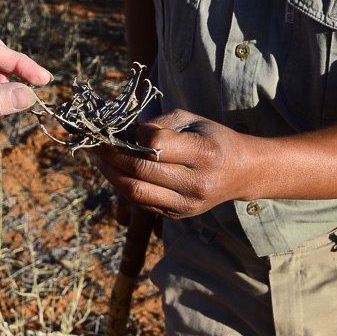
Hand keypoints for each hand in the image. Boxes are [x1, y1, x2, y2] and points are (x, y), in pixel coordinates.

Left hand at [92, 110, 250, 218]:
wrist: (241, 172)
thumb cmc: (212, 138)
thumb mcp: (191, 120)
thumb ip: (157, 125)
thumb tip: (121, 133)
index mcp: (203, 153)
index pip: (155, 145)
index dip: (133, 135)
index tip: (122, 129)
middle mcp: (196, 182)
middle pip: (140, 171)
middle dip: (111, 155)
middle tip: (95, 143)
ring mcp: (187, 204)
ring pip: (136, 192)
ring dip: (111, 174)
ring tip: (99, 159)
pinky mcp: (178, 215)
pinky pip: (142, 203)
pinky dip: (123, 187)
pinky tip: (115, 172)